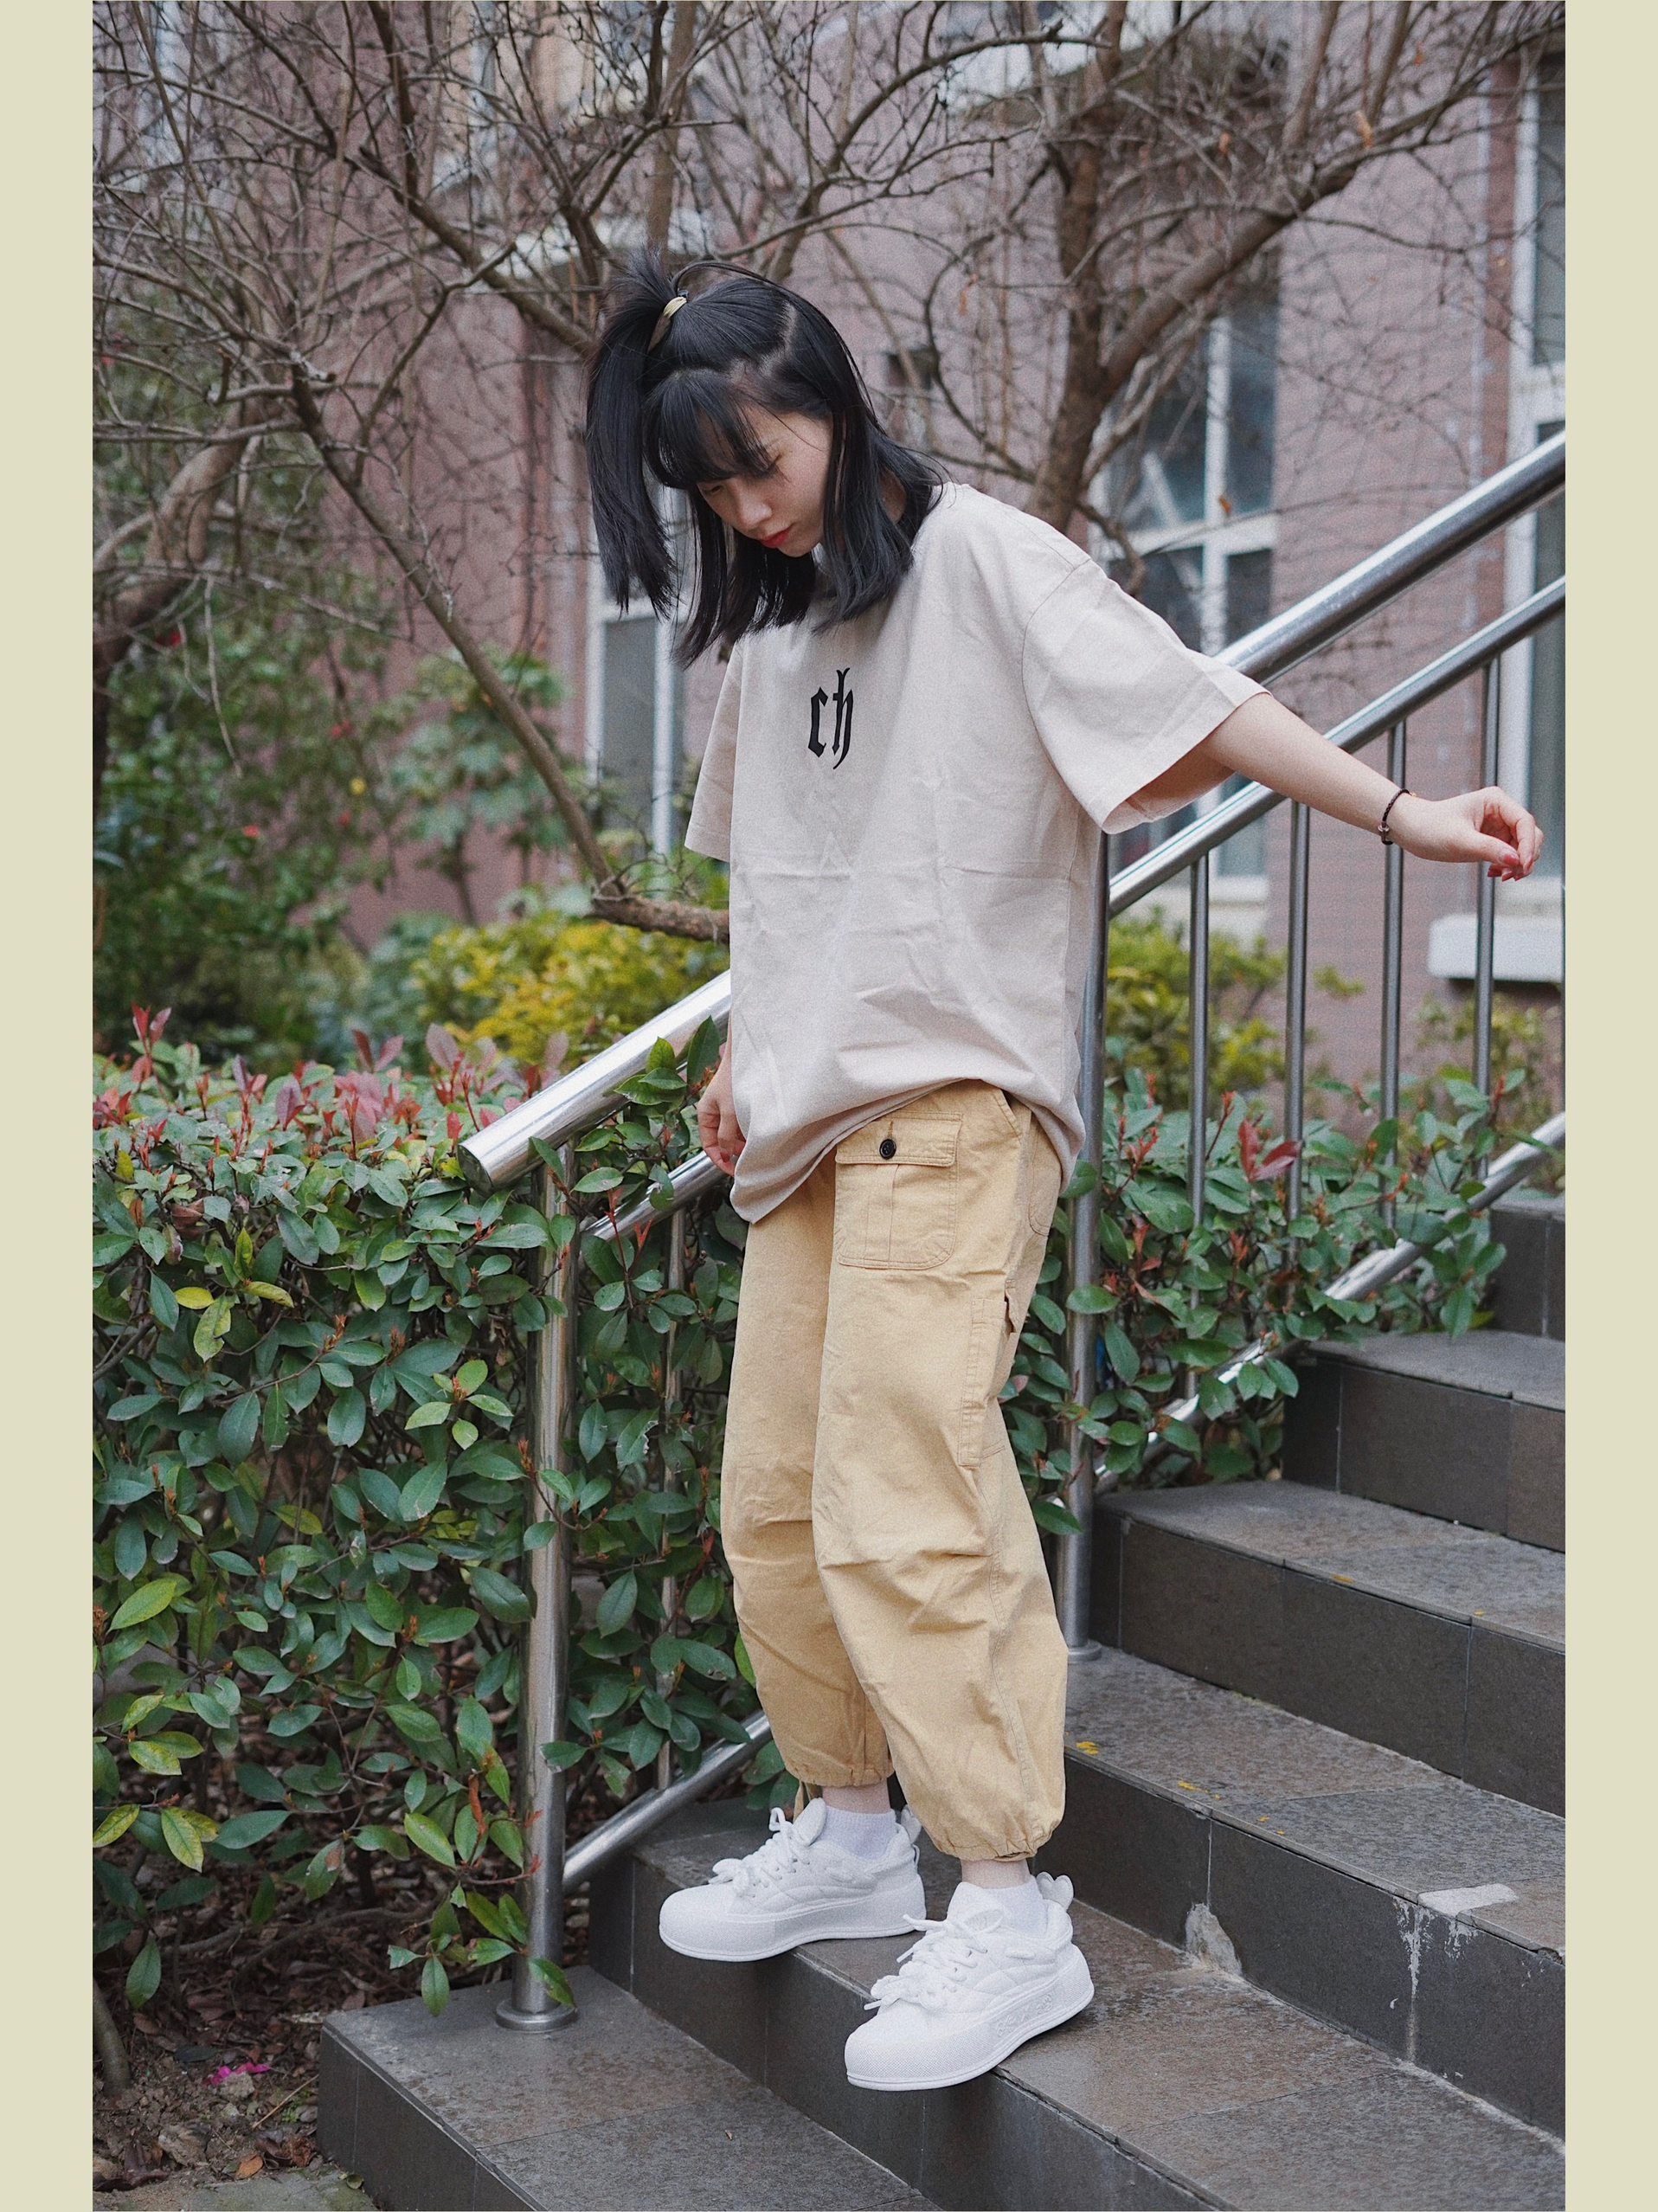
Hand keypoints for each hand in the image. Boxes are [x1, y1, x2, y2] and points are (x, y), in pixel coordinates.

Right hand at [697, 1041, 745, 1175]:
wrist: (748, 1054)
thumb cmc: (734, 1080)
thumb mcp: (730, 1113)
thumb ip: (727, 1136)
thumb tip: (726, 1155)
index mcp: (705, 1114)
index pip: (709, 1145)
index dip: (720, 1160)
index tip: (734, 1171)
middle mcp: (715, 1112)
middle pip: (723, 1141)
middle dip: (735, 1151)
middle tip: (751, 1157)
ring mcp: (727, 1108)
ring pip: (734, 1133)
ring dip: (744, 1141)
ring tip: (757, 1143)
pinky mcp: (740, 1104)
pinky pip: (742, 1124)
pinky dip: (749, 1130)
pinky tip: (759, 1131)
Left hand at [1388, 787, 1541, 879]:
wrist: (1411, 830)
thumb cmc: (1430, 828)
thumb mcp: (1459, 841)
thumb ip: (1489, 849)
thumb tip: (1515, 860)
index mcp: (1496, 800)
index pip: (1525, 822)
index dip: (1528, 845)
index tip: (1523, 866)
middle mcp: (1501, 810)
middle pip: (1530, 834)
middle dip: (1526, 856)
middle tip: (1513, 876)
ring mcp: (1498, 825)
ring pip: (1522, 846)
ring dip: (1518, 864)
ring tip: (1502, 877)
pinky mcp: (1492, 839)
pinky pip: (1510, 854)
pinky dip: (1507, 866)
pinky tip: (1494, 874)